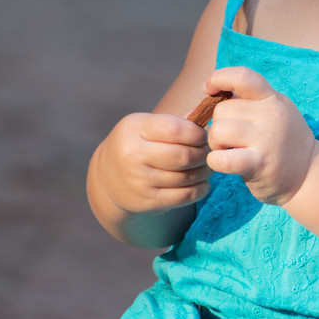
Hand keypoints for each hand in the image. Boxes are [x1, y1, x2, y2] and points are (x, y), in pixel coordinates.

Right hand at [93, 112, 210, 215]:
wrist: (108, 178)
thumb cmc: (136, 145)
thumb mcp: (146, 126)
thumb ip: (175, 122)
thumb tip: (205, 117)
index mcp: (134, 129)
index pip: (176, 130)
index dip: (197, 133)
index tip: (203, 136)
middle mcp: (133, 155)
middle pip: (184, 156)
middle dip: (204, 153)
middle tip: (209, 152)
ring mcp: (139, 181)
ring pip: (187, 177)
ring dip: (205, 171)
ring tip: (206, 166)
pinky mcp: (147, 202)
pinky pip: (185, 196)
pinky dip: (201, 189)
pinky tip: (202, 182)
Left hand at [203, 67, 315, 205]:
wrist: (309, 174)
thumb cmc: (282, 142)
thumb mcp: (273, 112)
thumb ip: (246, 103)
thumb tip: (204, 100)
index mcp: (272, 99)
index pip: (242, 77)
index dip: (218, 78)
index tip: (209, 90)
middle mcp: (271, 115)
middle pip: (222, 109)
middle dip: (217, 124)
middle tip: (228, 138)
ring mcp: (266, 139)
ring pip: (219, 131)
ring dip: (215, 143)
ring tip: (227, 150)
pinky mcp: (259, 164)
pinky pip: (222, 158)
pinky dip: (215, 161)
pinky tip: (223, 163)